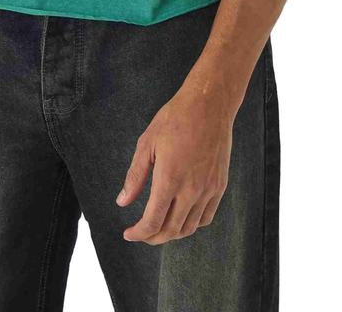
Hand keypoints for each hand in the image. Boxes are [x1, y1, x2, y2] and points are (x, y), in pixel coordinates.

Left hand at [116, 78, 235, 244]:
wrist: (210, 104)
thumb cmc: (175, 118)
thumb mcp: (147, 143)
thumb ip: (135, 176)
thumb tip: (122, 201)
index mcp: (170, 179)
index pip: (153, 222)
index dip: (139, 233)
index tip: (129, 233)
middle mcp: (191, 189)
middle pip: (171, 230)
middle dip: (153, 237)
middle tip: (141, 233)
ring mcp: (208, 189)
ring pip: (190, 227)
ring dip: (172, 234)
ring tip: (159, 228)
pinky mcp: (219, 185)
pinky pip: (206, 216)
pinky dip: (192, 224)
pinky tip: (182, 217)